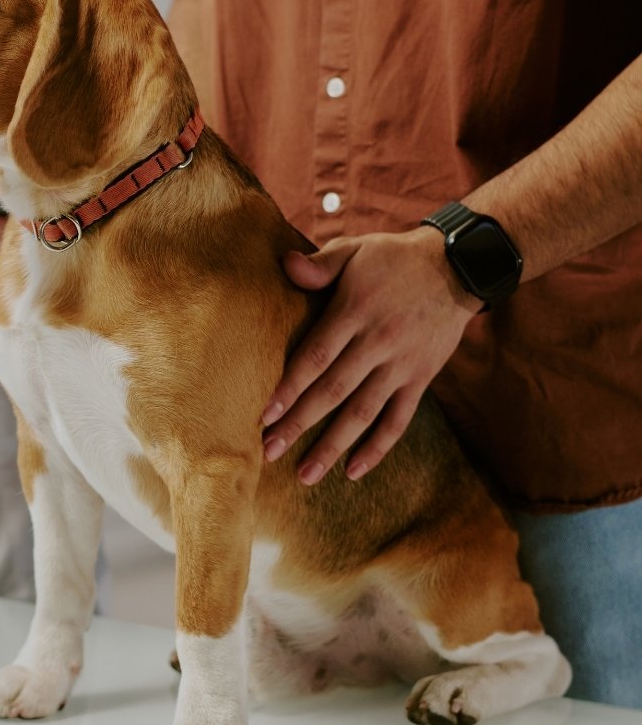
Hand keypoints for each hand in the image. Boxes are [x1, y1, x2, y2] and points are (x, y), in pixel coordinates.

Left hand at [261, 228, 480, 483]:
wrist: (459, 266)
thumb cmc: (394, 258)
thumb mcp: (356, 250)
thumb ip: (320, 265)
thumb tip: (284, 264)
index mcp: (355, 311)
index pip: (316, 356)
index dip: (290, 387)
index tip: (265, 414)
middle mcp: (378, 343)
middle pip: (333, 392)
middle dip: (299, 424)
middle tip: (269, 451)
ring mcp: (402, 365)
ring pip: (363, 413)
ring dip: (332, 447)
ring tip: (305, 474)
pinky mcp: (421, 378)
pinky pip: (398, 420)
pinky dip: (377, 448)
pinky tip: (353, 471)